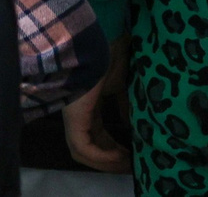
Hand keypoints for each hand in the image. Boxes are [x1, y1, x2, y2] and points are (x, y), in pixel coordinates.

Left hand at [63, 37, 132, 173]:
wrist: (101, 41)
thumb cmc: (111, 57)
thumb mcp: (122, 85)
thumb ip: (125, 106)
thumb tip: (132, 126)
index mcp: (89, 105)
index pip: (98, 134)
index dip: (115, 148)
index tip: (134, 155)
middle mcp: (79, 112)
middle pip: (92, 146)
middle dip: (113, 159)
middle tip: (132, 166)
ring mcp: (74, 116)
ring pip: (84, 151)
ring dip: (107, 162)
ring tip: (127, 165)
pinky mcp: (74, 117)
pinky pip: (84, 146)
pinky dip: (101, 156)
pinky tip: (119, 157)